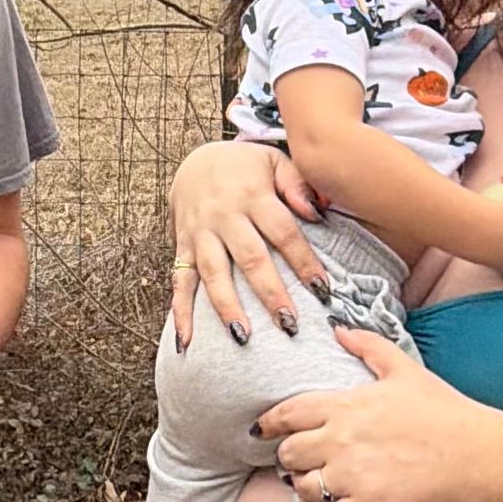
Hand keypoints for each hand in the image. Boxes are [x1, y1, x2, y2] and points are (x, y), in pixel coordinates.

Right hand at [169, 138, 324, 345]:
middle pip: (249, 257)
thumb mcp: (274, 162)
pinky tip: (187, 341)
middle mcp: (225, 216)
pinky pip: (179, 281)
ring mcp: (200, 233)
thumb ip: (298, 184)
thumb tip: (318, 212)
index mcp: (253, 196)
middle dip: (269, 292)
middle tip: (289, 324)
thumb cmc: (245, 167)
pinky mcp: (182, 247)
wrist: (194, 160)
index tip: (323, 290)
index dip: (303, 261)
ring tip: (243, 336)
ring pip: (213, 273)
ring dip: (227, 307)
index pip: (283, 232)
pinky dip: (180, 312)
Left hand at [255, 330, 475, 501]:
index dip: (270, 423)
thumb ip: (368, 346)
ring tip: (311, 479)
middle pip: (288, 453)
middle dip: (288, 455)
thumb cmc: (441, 411)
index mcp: (345, 406)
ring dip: (301, 483)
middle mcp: (341, 442)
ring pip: (300, 486)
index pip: (288, 414)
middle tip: (297, 457)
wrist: (472, 455)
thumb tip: (338, 329)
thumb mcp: (404, 369)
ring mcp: (351, 477)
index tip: (262, 429)